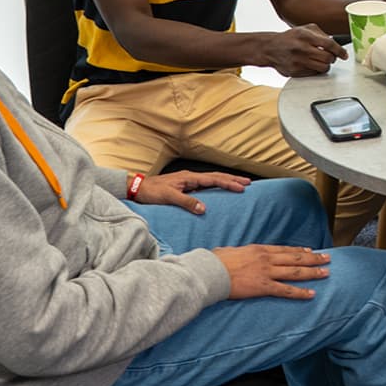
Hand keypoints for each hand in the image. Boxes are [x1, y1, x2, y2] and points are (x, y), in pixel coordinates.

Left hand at [135, 170, 250, 214]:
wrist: (138, 188)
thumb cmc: (152, 192)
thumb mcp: (169, 197)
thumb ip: (186, 202)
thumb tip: (204, 208)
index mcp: (189, 178)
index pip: (214, 180)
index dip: (229, 183)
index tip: (242, 187)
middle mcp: (191, 177)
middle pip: (216, 177)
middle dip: (233, 179)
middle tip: (248, 182)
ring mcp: (188, 181)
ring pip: (212, 179)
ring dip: (226, 181)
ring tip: (239, 184)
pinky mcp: (185, 186)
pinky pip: (206, 185)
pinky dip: (217, 185)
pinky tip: (220, 189)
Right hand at [212, 245, 331, 299]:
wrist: (211, 271)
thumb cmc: (215, 262)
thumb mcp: (229, 252)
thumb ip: (237, 253)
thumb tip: (229, 253)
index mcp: (259, 249)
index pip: (284, 249)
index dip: (299, 250)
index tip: (310, 250)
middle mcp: (267, 258)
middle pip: (295, 258)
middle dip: (313, 258)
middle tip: (327, 258)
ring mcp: (267, 272)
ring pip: (295, 272)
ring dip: (312, 272)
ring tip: (326, 273)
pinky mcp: (264, 286)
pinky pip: (286, 290)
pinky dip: (300, 292)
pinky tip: (311, 294)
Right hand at [253, 25, 346, 76]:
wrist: (270, 48)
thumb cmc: (290, 38)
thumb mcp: (305, 29)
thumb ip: (321, 34)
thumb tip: (335, 44)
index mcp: (305, 36)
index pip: (329, 44)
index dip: (340, 50)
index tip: (344, 55)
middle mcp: (302, 48)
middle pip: (328, 58)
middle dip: (332, 58)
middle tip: (330, 56)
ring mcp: (298, 61)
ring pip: (323, 68)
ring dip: (326, 65)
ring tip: (321, 60)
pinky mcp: (295, 72)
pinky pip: (314, 74)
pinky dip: (316, 70)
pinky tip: (311, 64)